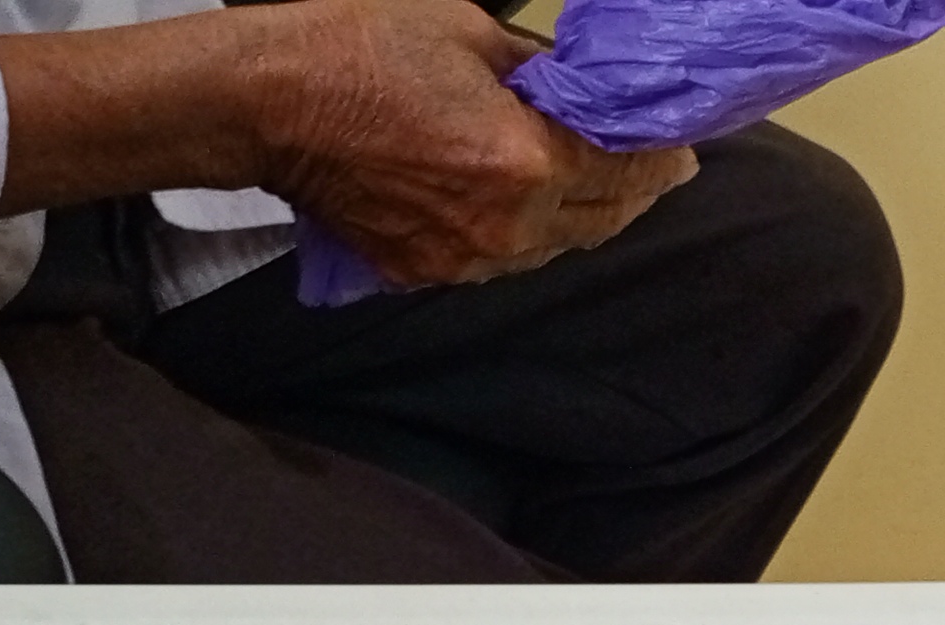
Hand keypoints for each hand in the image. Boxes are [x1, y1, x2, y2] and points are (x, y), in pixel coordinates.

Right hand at [0, 0, 696, 285]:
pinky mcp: (422, 272)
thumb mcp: (473, 31)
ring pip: (556, 247)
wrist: (263, 102)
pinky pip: (501, 258)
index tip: (681, 143)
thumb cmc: (360, 48)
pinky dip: (524, 231)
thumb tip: (586, 88)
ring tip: (591, 178)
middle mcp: (505, 225)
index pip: (633, 171)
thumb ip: (544, 73)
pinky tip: (522, 199)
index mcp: (527, 162)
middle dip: (634, 188)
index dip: (664, 155)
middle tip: (651, 161)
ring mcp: (463, 258)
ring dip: (582, 214)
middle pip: (605, 220)